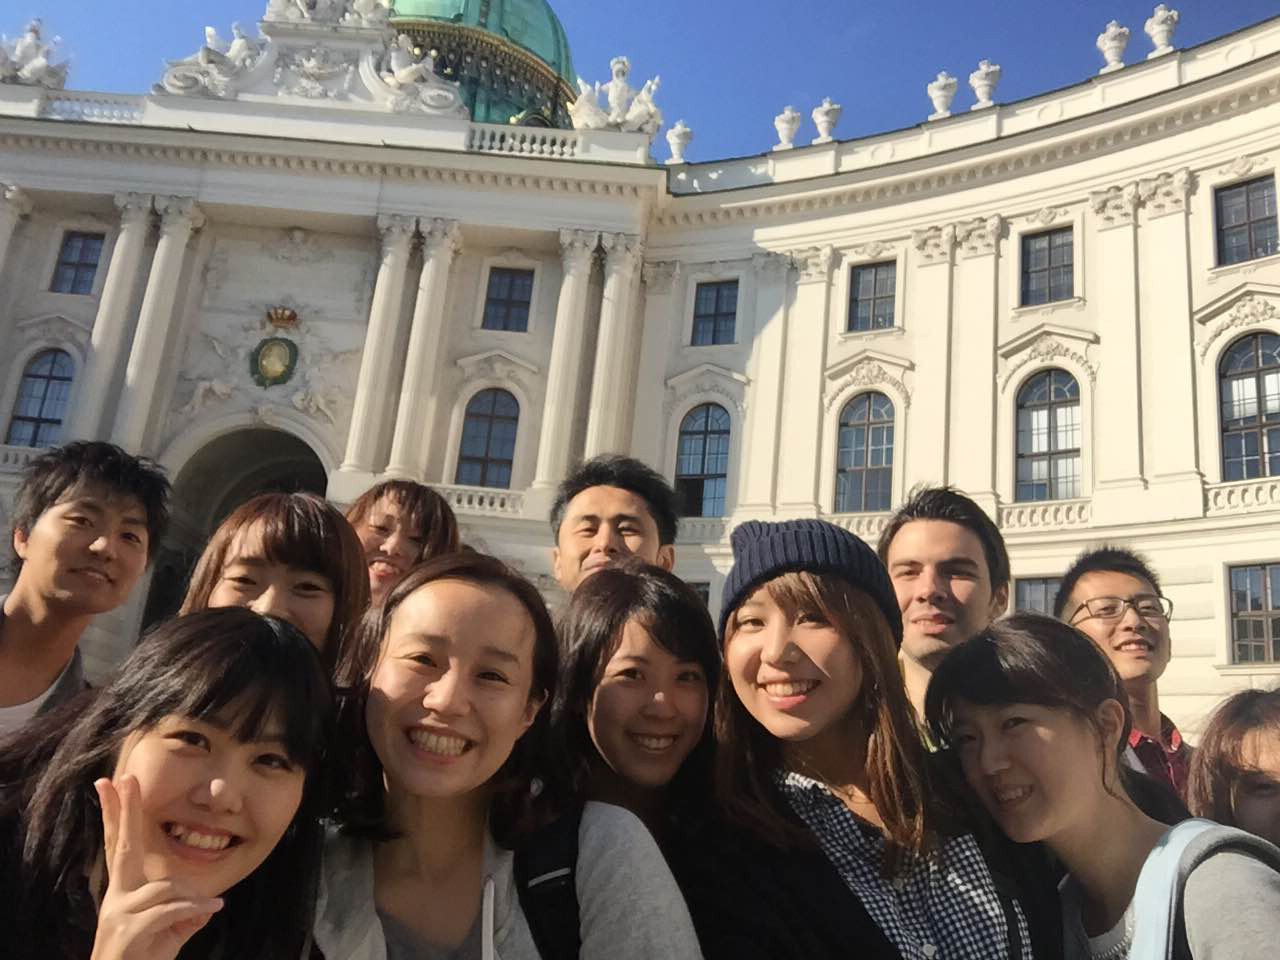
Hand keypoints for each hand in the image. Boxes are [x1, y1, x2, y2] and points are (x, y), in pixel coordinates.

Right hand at [89, 776, 223, 959]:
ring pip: (165, 887)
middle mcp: (116, 897)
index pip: (119, 846)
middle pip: (123, 846)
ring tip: (208, 909)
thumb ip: (187, 913)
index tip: (110, 784)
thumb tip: (210, 905)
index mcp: (125, 891)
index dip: (116, 816)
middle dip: (126, 811)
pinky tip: (212, 908)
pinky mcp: (128, 930)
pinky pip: (169, 908)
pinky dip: (194, 908)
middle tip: (127, 778)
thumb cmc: (144, 959)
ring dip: (191, 899)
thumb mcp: (171, 932)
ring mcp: (119, 913)